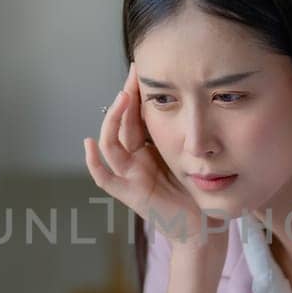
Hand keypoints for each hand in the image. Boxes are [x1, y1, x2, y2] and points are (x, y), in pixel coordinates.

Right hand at [83, 63, 213, 246]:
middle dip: (125, 97)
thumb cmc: (198, 190)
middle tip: (133, 74)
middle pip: (122, 123)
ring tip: (122, 98)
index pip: (135, 115)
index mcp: (147, 148)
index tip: (141, 68)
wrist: (202, 224)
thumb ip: (182, 130)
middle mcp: (135, 159)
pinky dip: (94, 161)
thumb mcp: (190, 151)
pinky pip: (105, 178)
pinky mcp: (129, 194)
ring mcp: (129, 176)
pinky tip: (90, 143)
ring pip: (111, 144)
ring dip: (112, 120)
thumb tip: (189, 94)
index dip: (135, 92)